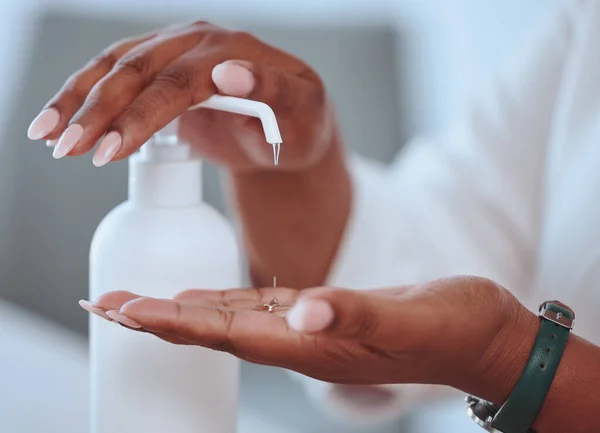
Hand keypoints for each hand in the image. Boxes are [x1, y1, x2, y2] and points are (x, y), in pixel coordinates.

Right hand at [27, 21, 330, 170]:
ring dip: (78, 101)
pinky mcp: (159, 66)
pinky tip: (59, 120)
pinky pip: (113, 74)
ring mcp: (175, 49)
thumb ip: (273, 92)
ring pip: (115, 67)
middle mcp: (199, 41)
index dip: (142, 115)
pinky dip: (83, 96)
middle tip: (69, 150)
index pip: (179, 82)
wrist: (289, 126)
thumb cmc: (300, 125)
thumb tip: (230, 74)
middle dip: (99, 111)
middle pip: (137, 70)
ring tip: (47, 137)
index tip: (111, 149)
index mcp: (235, 50)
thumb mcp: (303, 113)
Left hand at [80, 276, 537, 399]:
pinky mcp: (322, 314)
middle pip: (212, 331)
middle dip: (156, 319)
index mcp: (311, 345)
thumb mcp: (408, 318)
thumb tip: (301, 312)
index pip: (224, 335)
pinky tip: (203, 299)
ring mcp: (309, 330)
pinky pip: (258, 310)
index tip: (122, 312)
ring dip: (181, 312)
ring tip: (139, 303)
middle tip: (104, 306)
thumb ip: (354, 314)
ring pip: (229, 321)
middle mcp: (300, 342)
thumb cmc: (452, 327)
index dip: (170, 323)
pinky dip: (222, 304)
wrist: (481, 334)